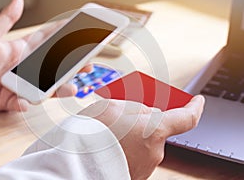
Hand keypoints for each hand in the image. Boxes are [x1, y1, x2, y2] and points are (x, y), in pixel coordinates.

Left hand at [0, 0, 91, 112]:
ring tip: (71, 88)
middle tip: (88, 65)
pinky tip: (26, 102)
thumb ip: (6, 18)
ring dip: (59, 89)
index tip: (79, 30)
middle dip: (73, 67)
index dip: (63, 36)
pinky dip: (24, 104)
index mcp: (23, 51)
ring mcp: (22, 84)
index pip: (48, 42)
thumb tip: (17, 0)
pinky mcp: (12, 99)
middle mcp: (27, 68)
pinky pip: (21, 103)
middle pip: (55, 67)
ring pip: (46, 87)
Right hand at [79, 95, 204, 178]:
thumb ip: (138, 107)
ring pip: (146, 142)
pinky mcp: (135, 173)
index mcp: (153, 130)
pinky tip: (112, 143)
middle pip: (158, 129)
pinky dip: (128, 147)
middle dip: (146, 121)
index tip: (197, 100)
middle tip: (128, 113)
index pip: (187, 118)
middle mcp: (155, 151)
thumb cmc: (92, 132)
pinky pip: (136, 155)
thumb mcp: (114, 106)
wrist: (76, 162)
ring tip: (112, 130)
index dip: (194, 107)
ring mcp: (145, 165)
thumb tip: (151, 112)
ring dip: (135, 134)